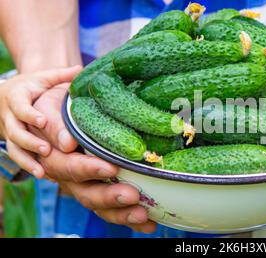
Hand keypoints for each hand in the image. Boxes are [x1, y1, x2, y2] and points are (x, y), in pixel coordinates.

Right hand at [0, 66, 80, 175]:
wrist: (5, 96)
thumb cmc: (31, 87)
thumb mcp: (42, 78)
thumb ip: (60, 75)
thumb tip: (81, 69)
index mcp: (17, 98)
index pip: (20, 107)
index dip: (30, 115)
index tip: (42, 122)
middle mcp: (10, 118)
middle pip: (16, 132)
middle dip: (30, 141)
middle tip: (47, 149)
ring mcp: (10, 133)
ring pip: (14, 148)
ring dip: (27, 161)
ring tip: (42, 171)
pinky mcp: (14, 144)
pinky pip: (18, 157)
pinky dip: (28, 167)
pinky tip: (43, 176)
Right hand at [29, 84, 155, 232]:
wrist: (66, 114)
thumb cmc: (62, 105)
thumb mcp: (53, 106)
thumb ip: (58, 123)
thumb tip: (66, 142)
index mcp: (56, 157)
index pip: (68, 167)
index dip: (88, 170)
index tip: (111, 168)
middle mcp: (70, 178)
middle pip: (86, 193)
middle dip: (110, 196)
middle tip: (133, 195)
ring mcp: (87, 188)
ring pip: (101, 207)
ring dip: (122, 213)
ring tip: (143, 215)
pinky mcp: (102, 193)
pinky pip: (114, 211)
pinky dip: (131, 220)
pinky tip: (149, 224)